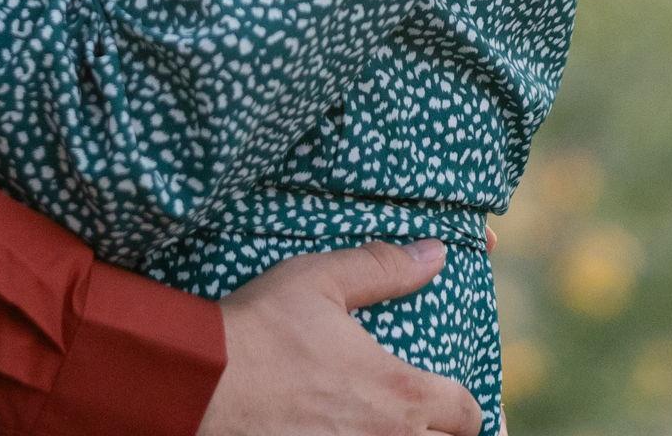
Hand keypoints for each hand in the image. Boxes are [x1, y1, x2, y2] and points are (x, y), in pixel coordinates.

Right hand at [201, 240, 481, 435]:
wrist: (202, 385)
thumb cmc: (262, 329)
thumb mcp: (322, 280)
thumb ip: (383, 267)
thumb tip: (435, 253)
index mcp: (398, 393)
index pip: (466, 415)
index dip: (469, 408)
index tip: (460, 402)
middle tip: (431, 423)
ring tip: (390, 430)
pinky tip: (347, 435)